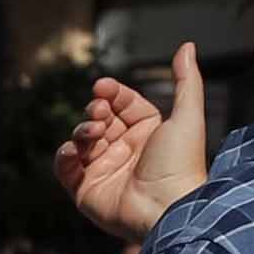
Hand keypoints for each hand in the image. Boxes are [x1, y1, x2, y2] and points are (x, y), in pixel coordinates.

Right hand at [59, 45, 212, 241]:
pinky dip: (65, 156)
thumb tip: (187, 45)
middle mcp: (124, 150)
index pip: (122, 104)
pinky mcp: (85, 190)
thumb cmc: (180, 164)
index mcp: (147, 133)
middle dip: (95, 111)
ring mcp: (103, 169)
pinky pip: (66, 167)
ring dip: (82, 131)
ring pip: (81, 140)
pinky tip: (76, 150)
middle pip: (99, 119)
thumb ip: (187, 80)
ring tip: (94, 133)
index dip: (111, 93)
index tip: (102, 87)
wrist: (166, 208)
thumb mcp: (188, 116)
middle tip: (99, 113)